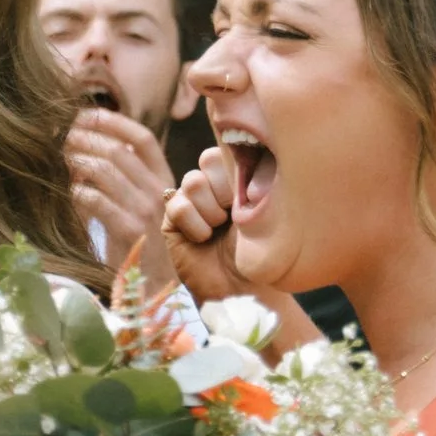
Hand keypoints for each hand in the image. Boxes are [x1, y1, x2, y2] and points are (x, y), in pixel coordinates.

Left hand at [64, 107, 178, 281]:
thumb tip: (81, 147)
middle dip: (84, 139)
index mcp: (164, 179)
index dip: (114, 122)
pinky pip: (95, 199)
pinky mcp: (129, 230)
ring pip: (105, 170)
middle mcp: (159, 191)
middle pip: (118, 150)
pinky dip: (75, 191)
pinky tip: (66, 193)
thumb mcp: (136, 204)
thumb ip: (119, 177)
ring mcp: (146, 210)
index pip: (142, 138)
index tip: (85, 114)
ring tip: (56, 160)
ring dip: (75, 161)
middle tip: (58, 138)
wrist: (151, 287)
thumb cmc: (137, 243)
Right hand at [158, 139, 259, 307]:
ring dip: (211, 210)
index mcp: (239, 177)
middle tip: (234, 217)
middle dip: (225, 191)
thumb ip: (248, 175)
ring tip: (218, 230)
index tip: (252, 200)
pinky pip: (177, 205)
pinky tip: (202, 239)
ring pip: (193, 181)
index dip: (238, 173)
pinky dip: (194, 224)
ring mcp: (192, 200)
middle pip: (209, 161)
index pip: (230, 150)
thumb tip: (233, 147)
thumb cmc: (261, 251)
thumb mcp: (262, 208)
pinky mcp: (172, 219)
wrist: (243, 288)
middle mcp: (214, 185)